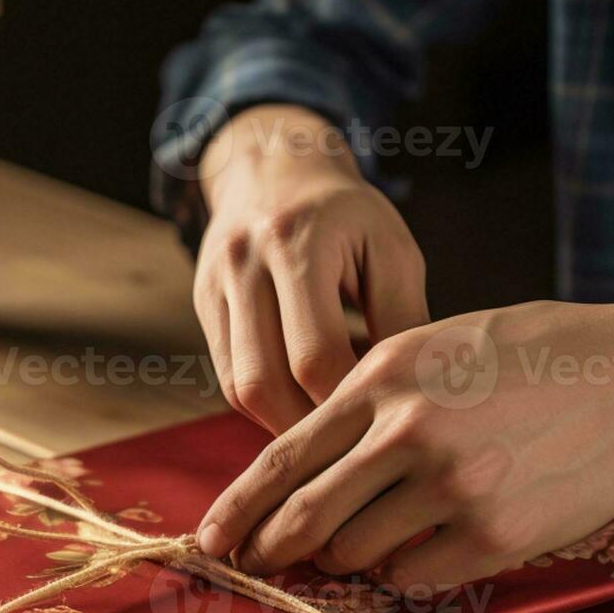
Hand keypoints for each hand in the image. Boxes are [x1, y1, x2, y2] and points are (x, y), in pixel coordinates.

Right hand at [194, 104, 428, 435]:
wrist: (275, 168)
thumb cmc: (348, 216)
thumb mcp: (391, 250)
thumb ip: (403, 318)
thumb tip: (410, 397)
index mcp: (295, 241)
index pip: (314, 355)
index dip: (348, 401)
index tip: (384, 423)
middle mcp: (243, 263)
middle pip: (263, 381)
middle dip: (311, 425)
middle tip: (356, 444)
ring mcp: (214, 286)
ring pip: (238, 388)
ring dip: (284, 423)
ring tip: (331, 431)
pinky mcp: (203, 305)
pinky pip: (228, 377)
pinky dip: (266, 403)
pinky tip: (302, 408)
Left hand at [197, 297, 613, 595]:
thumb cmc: (521, 357)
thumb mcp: (429, 348)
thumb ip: (364, 399)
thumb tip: (303, 464)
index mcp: (382, 380)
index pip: (284, 457)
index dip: (238, 506)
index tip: (209, 540)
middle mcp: (408, 433)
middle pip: (306, 518)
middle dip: (274, 550)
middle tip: (261, 565)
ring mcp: (454, 486)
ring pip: (357, 554)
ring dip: (351, 556)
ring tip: (374, 533)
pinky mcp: (496, 533)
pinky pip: (416, 577)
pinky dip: (406, 571)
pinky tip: (426, 544)